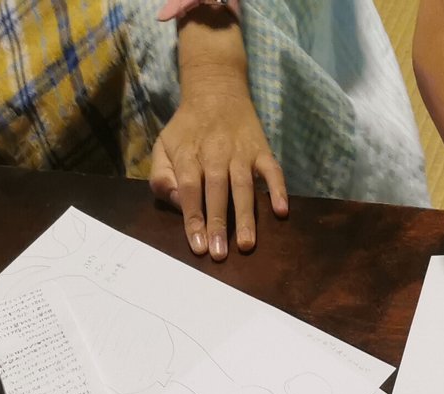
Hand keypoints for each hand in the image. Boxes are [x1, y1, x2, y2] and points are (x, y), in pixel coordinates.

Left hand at [150, 82, 287, 259]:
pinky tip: (281, 211)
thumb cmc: (188, 128)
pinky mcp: (262, 150)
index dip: (193, 218)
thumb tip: (177, 202)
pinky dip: (279, 189)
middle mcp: (215, 152)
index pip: (189, 189)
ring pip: (243, 185)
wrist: (216, 90)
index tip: (198, 246)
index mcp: (189, 153)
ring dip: (245, 216)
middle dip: (217, 222)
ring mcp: (241, 152)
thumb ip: (162, 175)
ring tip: (246, 244)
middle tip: (219, 253)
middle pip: (215, 190)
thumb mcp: (163, 145)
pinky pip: (273, 170)